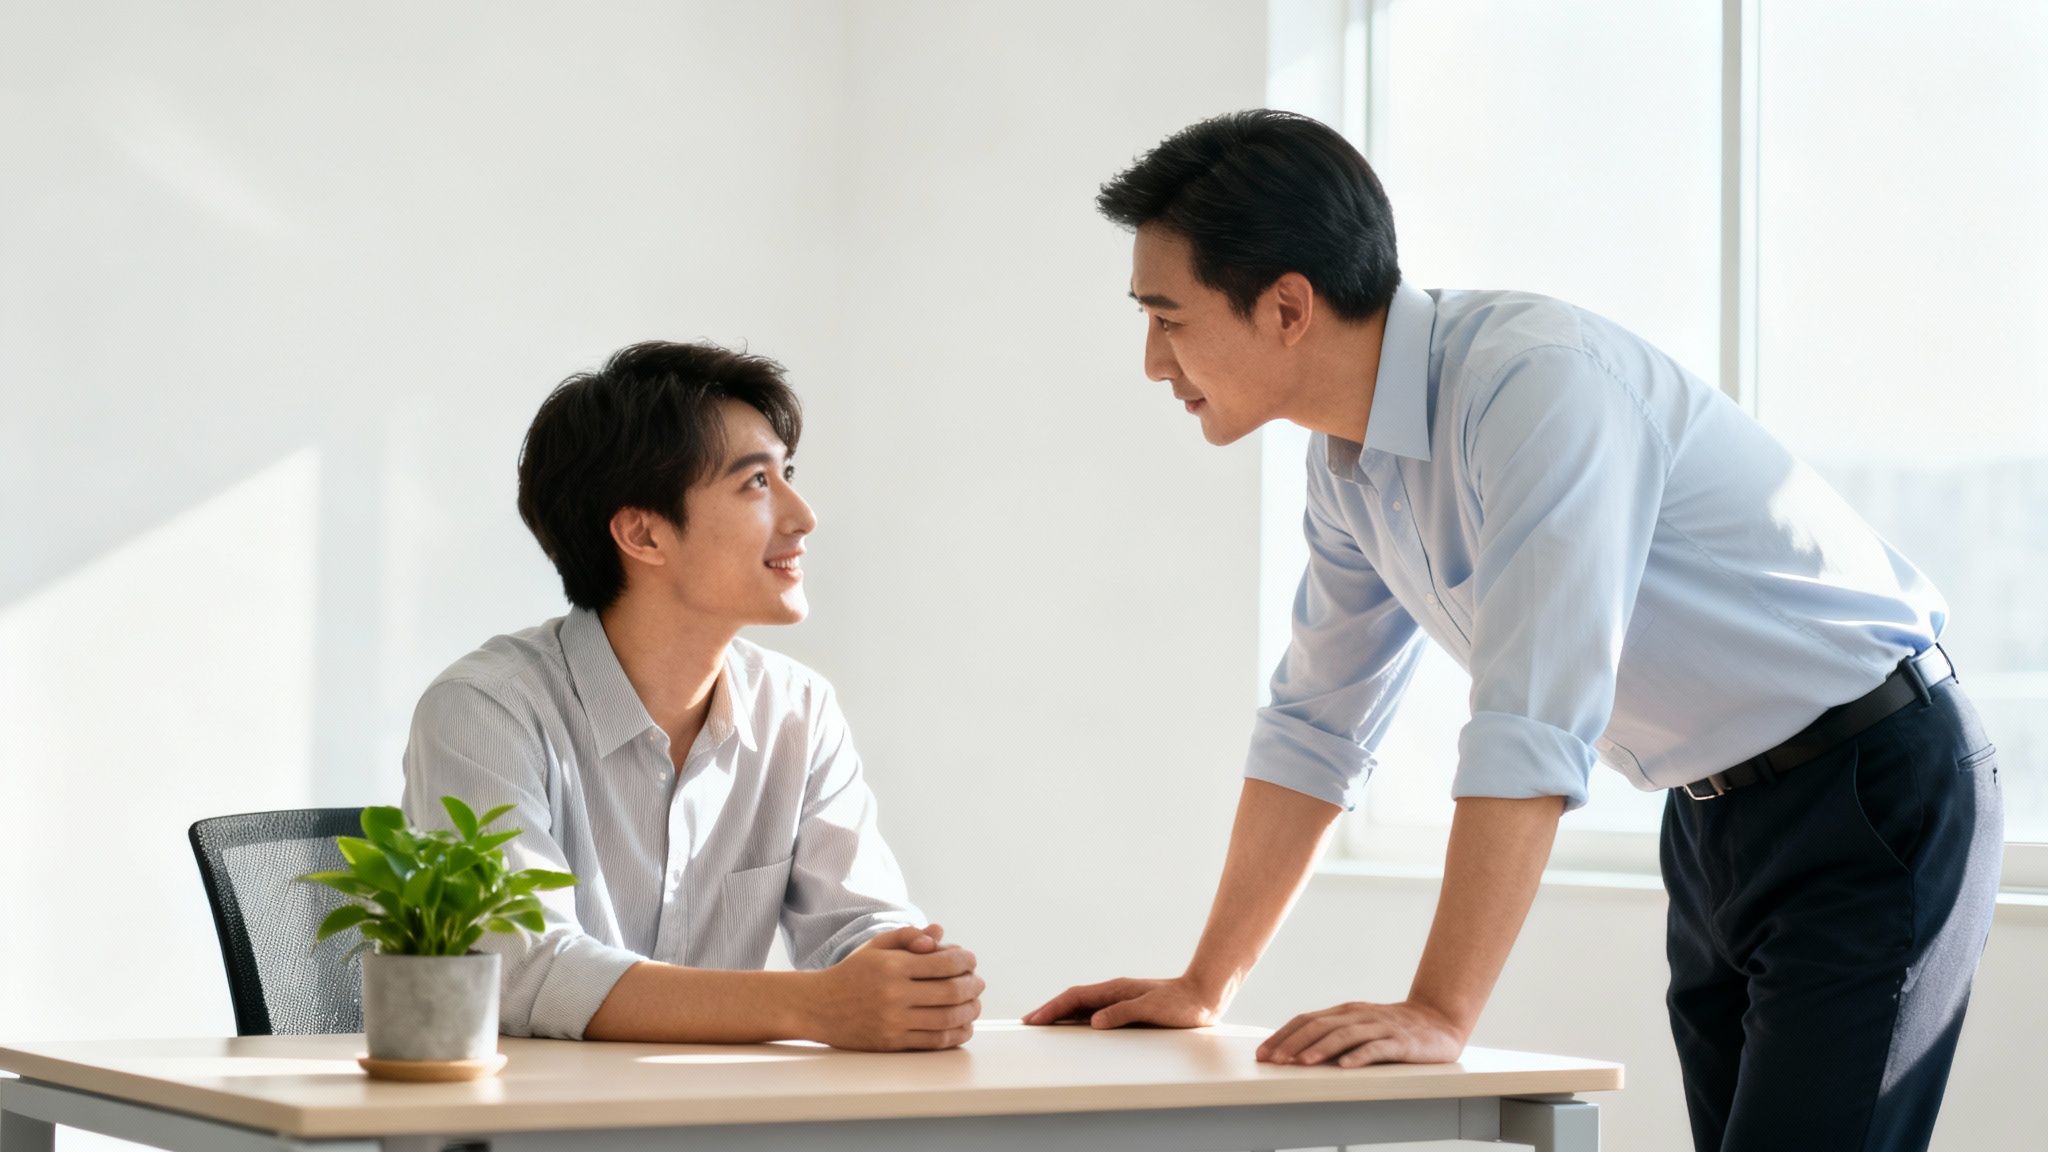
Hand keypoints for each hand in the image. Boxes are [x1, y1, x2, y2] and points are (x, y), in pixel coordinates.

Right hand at [799, 924, 983, 1050]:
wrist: (817, 1007)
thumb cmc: (851, 973)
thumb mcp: (876, 947)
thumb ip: (908, 935)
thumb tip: (940, 934)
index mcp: (892, 966)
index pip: (944, 963)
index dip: (966, 961)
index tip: (972, 961)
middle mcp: (894, 994)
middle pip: (952, 992)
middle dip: (974, 987)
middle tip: (979, 983)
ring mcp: (893, 1021)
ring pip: (947, 1019)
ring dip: (970, 1012)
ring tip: (975, 1005)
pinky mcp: (892, 1043)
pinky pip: (934, 1042)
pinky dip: (956, 1035)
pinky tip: (964, 1027)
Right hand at [1022, 974, 1226, 1028]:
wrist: (1205, 996)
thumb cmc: (1182, 1004)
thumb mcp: (1152, 1009)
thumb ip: (1123, 1014)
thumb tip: (1093, 1022)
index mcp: (1116, 990)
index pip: (1075, 998)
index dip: (1052, 1008)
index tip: (1034, 1019)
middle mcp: (1115, 993)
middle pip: (1073, 1001)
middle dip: (1049, 1011)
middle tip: (1028, 1023)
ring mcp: (1120, 1000)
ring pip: (1083, 1007)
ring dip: (1062, 1015)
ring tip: (1044, 1026)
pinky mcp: (1129, 1009)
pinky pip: (1096, 1014)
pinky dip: (1079, 1020)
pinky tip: (1076, 1029)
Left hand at [1256, 999, 1465, 1067]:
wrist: (1439, 1021)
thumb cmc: (1394, 1029)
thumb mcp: (1360, 1028)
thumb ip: (1334, 1036)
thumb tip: (1296, 1056)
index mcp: (1346, 1011)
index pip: (1307, 1019)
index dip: (1283, 1035)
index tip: (1263, 1053)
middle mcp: (1359, 1015)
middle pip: (1319, 1025)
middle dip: (1292, 1043)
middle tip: (1273, 1060)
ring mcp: (1380, 1026)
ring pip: (1344, 1035)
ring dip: (1319, 1048)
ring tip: (1300, 1063)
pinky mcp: (1401, 1041)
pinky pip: (1377, 1048)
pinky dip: (1358, 1056)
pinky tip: (1344, 1067)